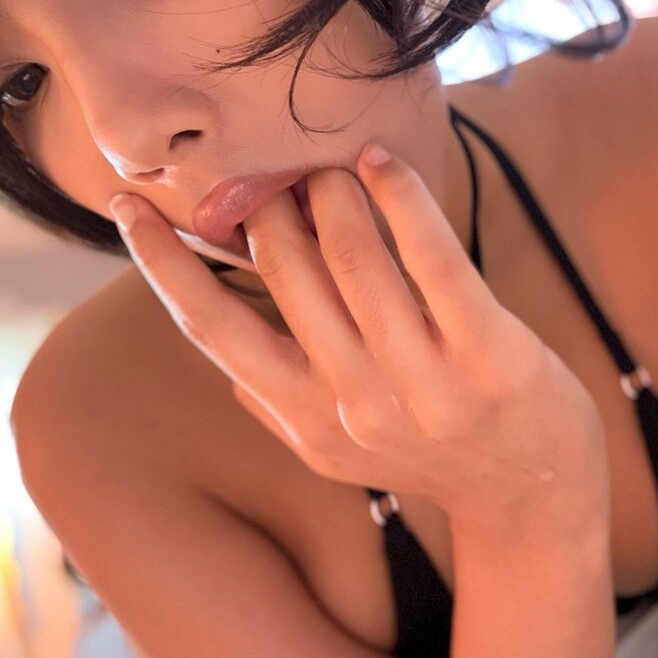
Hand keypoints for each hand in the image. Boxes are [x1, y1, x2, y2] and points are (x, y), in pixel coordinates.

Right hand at [109, 144, 607, 535]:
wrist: (533, 497)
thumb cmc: (428, 455)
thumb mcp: (335, 452)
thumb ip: (274, 406)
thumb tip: (218, 363)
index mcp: (303, 418)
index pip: (210, 329)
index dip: (161, 262)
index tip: (125, 205)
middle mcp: (354, 402)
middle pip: (283, 272)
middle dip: (266, 207)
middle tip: (273, 178)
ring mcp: (422, 380)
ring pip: (351, 254)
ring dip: (330, 191)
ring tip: (327, 169)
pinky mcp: (488, 352)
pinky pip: (433, 256)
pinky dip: (400, 196)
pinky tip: (378, 161)